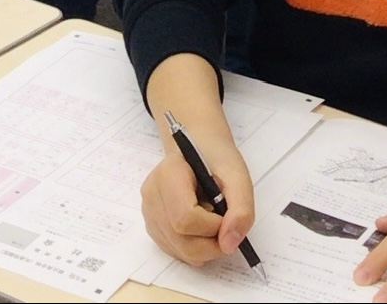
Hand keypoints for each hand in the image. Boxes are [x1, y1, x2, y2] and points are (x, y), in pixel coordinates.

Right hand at [140, 54, 255, 267]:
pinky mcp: (148, 218)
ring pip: (176, 250)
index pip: (188, 220)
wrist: (191, 136)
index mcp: (169, 175)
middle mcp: (150, 193)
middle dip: (211, 242)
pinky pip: (171, 248)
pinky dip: (190, 245)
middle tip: (225, 223)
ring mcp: (146, 207)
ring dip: (202, 245)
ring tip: (212, 218)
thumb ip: (240, 207)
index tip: (229, 219)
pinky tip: (199, 224)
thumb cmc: (215, 151)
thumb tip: (232, 242)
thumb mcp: (239, 173)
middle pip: (182, 243)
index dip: (215, 228)